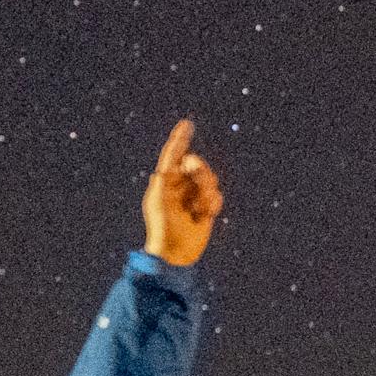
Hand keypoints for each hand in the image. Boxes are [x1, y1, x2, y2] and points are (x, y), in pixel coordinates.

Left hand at [140, 118, 223, 265]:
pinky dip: (213, 203)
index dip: (180, 139)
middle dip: (201, 173)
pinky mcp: (205, 206)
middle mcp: (180, 184)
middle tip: (198, 181)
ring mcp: (193, 195)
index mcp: (165, 180)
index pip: (173, 154)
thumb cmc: (162, 226)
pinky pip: (217, 195)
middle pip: (197, 164)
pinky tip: (204, 216)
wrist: (176, 252)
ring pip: (209, 179)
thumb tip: (164, 167)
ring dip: (206, 192)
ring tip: (199, 209)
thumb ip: (164, 181)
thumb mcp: (159, 201)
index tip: (187, 124)